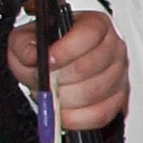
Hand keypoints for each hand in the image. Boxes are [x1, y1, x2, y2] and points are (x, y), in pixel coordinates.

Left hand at [8, 7, 130, 133]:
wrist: (55, 66)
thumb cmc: (47, 49)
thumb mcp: (26, 39)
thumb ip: (24, 45)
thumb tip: (32, 57)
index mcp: (95, 25)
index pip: (89, 35)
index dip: (66, 50)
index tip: (47, 61)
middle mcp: (112, 47)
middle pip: (90, 66)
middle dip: (60, 79)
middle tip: (44, 83)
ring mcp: (118, 74)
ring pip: (94, 92)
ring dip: (66, 99)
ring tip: (51, 96)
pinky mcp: (118, 99)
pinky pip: (101, 114)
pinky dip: (77, 118)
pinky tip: (63, 113)